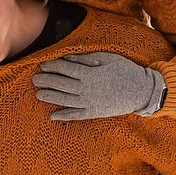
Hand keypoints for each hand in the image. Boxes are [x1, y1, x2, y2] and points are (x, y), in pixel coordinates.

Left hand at [32, 52, 165, 121]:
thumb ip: (86, 59)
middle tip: (34, 79)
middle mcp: (86, 89)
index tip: (42, 65)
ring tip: (38, 94)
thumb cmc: (126, 71)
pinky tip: (53, 115)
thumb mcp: (107, 59)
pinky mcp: (94, 112)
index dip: (52, 67)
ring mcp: (90, 102)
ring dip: (50, 97)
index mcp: (90, 74)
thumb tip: (67, 59)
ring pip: (65, 100)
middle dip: (46, 81)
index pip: (65, 69)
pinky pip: (76, 115)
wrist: (141, 91)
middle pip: (61, 84)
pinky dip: (64, 115)